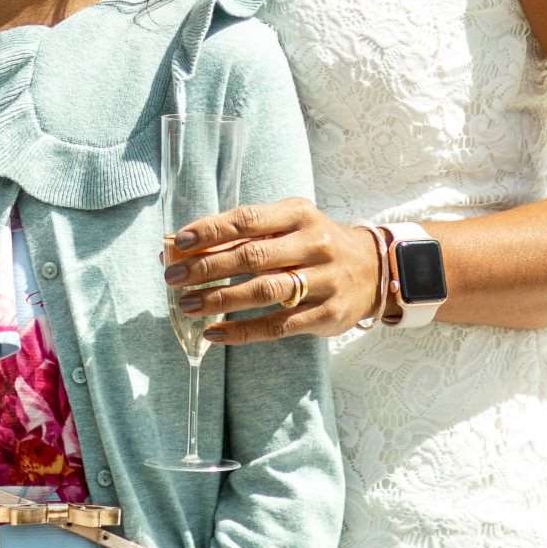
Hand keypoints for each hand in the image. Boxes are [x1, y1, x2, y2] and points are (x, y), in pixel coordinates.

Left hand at [164, 197, 383, 343]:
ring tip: (187, 305)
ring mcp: (324, 280)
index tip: (178, 243)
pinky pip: (279, 326)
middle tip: (172, 278)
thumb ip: (241, 233)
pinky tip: (215, 333)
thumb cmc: (313, 243)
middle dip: (207, 268)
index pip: (247, 220)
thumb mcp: (287, 225)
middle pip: (252, 256)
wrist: (374, 269)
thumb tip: (181, 245)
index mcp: (299, 214)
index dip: (210, 231)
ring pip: (264, 292)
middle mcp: (314, 244)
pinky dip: (243, 331)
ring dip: (220, 300)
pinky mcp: (328, 314)